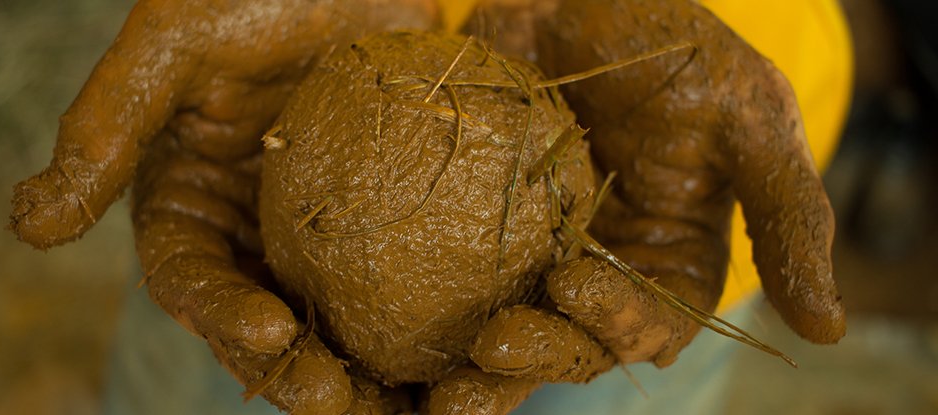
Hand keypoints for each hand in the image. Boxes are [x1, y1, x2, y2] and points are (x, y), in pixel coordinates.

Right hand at [10, 0, 436, 412]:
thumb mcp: (177, 45)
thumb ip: (108, 127)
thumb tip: (29, 225)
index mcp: (190, 202)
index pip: (190, 279)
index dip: (221, 314)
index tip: (270, 332)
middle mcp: (253, 233)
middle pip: (264, 325)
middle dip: (295, 373)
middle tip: (337, 401)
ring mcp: (325, 237)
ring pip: (336, 327)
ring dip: (361, 376)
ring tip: (398, 408)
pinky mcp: (393, 229)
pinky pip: (408, 290)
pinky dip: (427, 331)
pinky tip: (458, 358)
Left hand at [456, 0, 845, 403]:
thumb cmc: (679, 49)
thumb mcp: (748, 118)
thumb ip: (787, 215)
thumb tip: (829, 329)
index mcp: (668, 267)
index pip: (650, 322)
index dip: (619, 318)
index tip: (578, 284)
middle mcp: (601, 274)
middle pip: (570, 342)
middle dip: (533, 360)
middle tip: (487, 357)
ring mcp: (532, 255)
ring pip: (507, 326)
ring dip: (474, 368)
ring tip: (436, 390)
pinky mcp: (474, 229)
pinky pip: (445, 276)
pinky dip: (421, 309)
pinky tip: (388, 329)